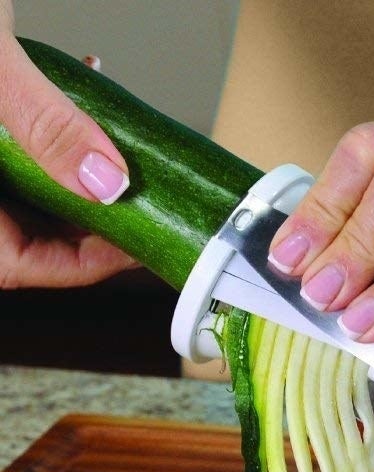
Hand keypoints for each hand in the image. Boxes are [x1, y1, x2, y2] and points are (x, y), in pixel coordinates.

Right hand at [0, 4, 134, 287]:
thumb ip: (46, 125)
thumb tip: (107, 183)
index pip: (17, 263)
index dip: (80, 264)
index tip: (133, 246)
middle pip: (24, 232)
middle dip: (86, 217)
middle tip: (141, 203)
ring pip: (23, 189)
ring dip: (74, 170)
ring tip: (117, 147)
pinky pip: (12, 146)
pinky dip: (50, 129)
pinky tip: (80, 85)